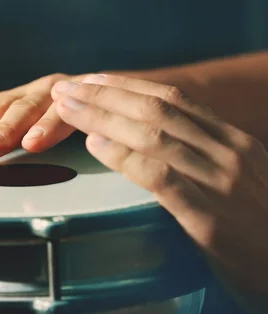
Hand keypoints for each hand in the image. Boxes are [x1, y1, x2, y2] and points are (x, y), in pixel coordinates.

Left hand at [0, 73, 78, 157]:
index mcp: (17, 99)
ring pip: (28, 107)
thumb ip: (9, 142)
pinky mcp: (84, 97)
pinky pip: (65, 113)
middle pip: (0, 106)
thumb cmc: (71, 123)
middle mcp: (33, 91)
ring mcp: (58, 91)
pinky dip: (48, 128)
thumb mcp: (35, 131)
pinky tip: (35, 144)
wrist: (121, 99)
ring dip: (7, 128)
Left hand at [52, 74, 267, 313]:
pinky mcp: (212, 219)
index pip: (174, 100)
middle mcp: (229, 153)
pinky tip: (95, 146)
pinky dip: (124, 157)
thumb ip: (202, 161)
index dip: (128, 86)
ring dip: (104, 118)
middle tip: (67, 88)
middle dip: (106, 95)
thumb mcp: (237, 184)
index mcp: (233, 142)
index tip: (93, 79)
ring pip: (154, 135)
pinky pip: (160, 177)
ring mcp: (222, 183)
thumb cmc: (260, 232)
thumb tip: (150, 148)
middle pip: (157, 109)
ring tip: (67, 111)